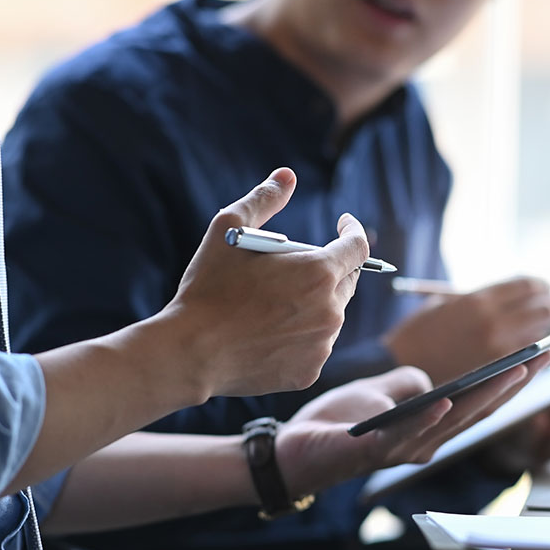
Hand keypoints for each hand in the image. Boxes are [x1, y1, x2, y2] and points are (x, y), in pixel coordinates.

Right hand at [167, 168, 368, 396]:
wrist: (192, 352)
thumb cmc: (209, 289)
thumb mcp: (228, 230)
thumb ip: (263, 199)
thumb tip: (287, 177)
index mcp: (318, 272)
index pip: (358, 247)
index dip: (351, 231)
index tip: (342, 225)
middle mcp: (330, 310)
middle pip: (346, 281)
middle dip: (328, 269)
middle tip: (295, 268)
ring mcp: (322, 345)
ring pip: (331, 315)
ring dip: (315, 303)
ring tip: (276, 304)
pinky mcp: (309, 372)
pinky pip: (315, 346)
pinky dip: (302, 336)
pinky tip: (271, 333)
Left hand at [274, 352, 549, 497]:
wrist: (293, 447)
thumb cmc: (335, 421)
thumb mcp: (376, 392)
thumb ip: (408, 385)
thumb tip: (431, 383)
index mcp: (425, 429)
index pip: (475, 404)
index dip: (507, 383)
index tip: (537, 358)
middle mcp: (421, 445)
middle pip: (474, 415)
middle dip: (511, 387)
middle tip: (544, 360)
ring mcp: (398, 451)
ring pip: (449, 424)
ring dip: (481, 399)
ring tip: (512, 373)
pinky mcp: (371, 452)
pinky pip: (404, 436)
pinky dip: (427, 419)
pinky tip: (447, 400)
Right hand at [384, 276, 549, 383]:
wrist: (396, 368)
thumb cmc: (415, 333)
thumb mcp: (443, 304)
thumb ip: (476, 299)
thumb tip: (508, 297)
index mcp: (478, 302)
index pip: (527, 286)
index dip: (536, 285)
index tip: (539, 286)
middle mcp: (493, 325)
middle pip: (543, 310)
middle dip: (545, 305)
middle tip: (543, 304)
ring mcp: (497, 352)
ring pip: (539, 337)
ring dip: (541, 329)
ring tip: (533, 325)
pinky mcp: (495, 375)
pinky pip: (525, 358)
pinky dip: (529, 351)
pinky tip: (525, 349)